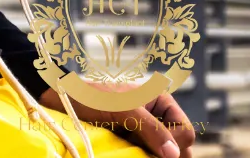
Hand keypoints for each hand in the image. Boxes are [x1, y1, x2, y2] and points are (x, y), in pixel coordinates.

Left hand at [39, 85, 195, 157]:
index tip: (159, 155)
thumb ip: (151, 129)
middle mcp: (158, 118)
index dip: (176, 147)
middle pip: (179, 148)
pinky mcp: (133, 146)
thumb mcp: (124, 109)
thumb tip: (174, 155)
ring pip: (163, 157)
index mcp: (162, 103)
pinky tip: (131, 157)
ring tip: (136, 155)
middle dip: (167, 156)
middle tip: (144, 155)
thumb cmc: (93, 97)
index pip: (185, 132)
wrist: (64, 101)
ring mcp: (145, 134)